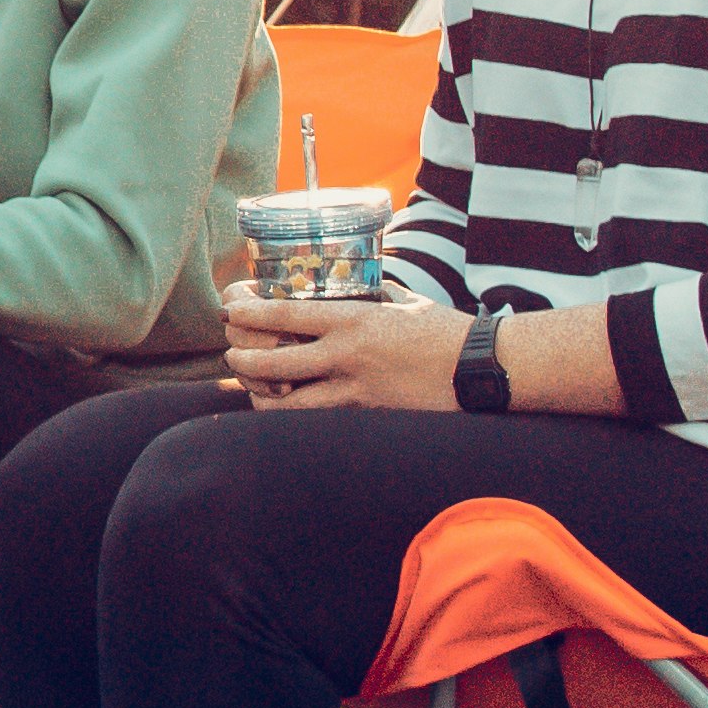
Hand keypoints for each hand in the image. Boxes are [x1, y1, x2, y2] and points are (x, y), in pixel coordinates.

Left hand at [223, 296, 474, 412]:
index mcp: (352, 320)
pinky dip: (298, 416)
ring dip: (263, 396)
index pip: (284, 315)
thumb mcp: (399, 301)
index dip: (248, 313)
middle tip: (232, 354)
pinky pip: (320, 420)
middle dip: (243, 360)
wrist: (479, 367)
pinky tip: (288, 410)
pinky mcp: (368, 414)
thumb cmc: (441, 329)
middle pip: (274, 364)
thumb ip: (366, 297)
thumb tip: (344, 287)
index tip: (229, 310)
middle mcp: (347, 356)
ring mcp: (356, 390)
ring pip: (290, 405)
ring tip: (253, 389)